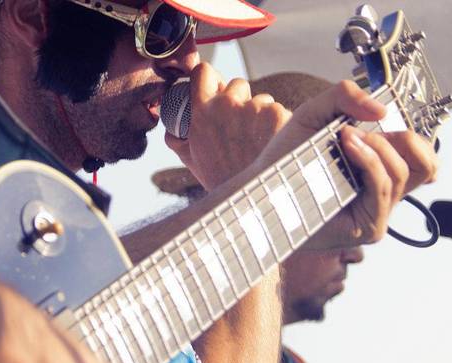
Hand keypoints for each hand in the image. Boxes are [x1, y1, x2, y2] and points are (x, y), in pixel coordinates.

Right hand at [165, 63, 290, 190]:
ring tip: (258, 143)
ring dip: (261, 114)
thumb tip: (171, 128)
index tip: (217, 87)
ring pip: (261, 99)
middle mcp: (226, 105)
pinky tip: (274, 145)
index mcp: (202, 112)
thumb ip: (179, 139)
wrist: (251, 202)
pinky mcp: (276, 114)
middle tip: (242, 128)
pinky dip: (279, 125)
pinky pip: (279, 111)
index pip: (204, 72)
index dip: (212, 77)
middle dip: (241, 100)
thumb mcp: (192, 159)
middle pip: (237, 84)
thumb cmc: (220, 181)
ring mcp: (253, 108)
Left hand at [250, 80, 436, 249]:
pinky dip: (369, 161)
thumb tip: (382, 110)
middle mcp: (383, 192)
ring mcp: (378, 211)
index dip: (412, 133)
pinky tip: (347, 146)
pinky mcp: (369, 227)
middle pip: (427, 165)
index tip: (382, 116)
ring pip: (402, 171)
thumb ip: (345, 97)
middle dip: (403, 137)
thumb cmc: (286, 158)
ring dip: (377, 145)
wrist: (261, 188)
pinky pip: (383, 188)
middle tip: (367, 128)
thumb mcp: (315, 114)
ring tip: (344, 135)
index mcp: (380, 170)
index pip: (422, 155)